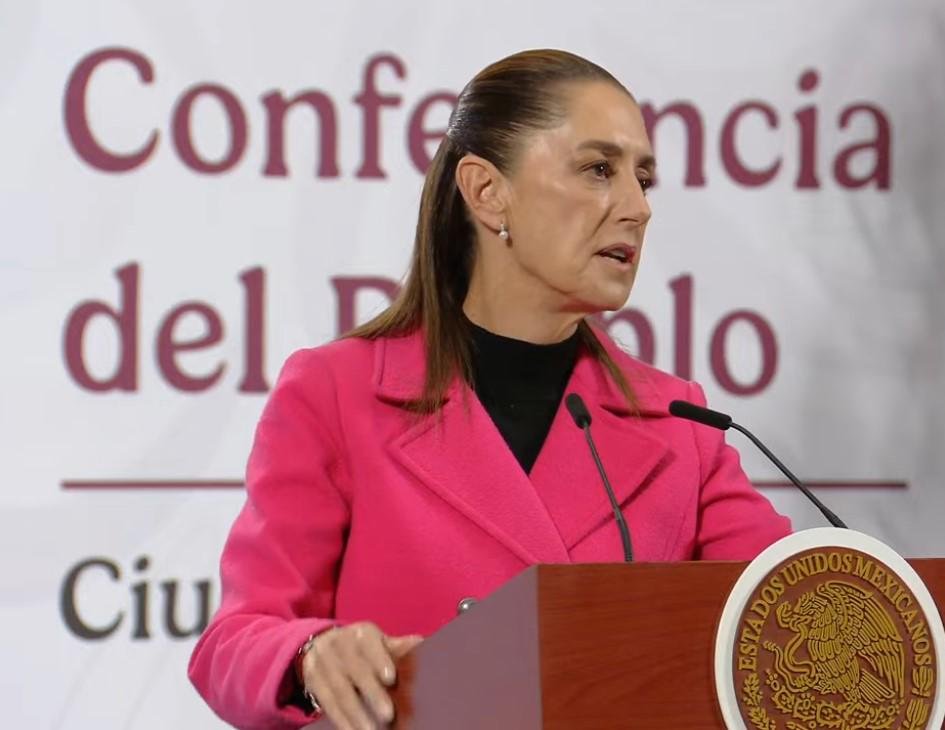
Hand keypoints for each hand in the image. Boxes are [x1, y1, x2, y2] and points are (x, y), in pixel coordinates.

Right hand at [300, 622, 422, 729]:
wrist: (319, 644)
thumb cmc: (361, 647)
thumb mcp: (377, 641)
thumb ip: (397, 646)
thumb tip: (420, 643)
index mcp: (360, 633)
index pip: (369, 644)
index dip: (379, 660)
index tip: (391, 678)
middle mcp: (338, 644)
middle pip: (355, 670)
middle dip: (372, 693)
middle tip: (388, 715)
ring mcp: (323, 663)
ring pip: (340, 691)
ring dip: (356, 714)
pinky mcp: (314, 682)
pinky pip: (328, 704)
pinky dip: (342, 721)